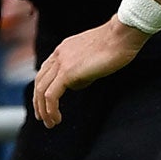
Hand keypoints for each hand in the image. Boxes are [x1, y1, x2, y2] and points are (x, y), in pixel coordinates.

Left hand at [31, 19, 147, 126]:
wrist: (121, 36)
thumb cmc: (117, 44)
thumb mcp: (94, 56)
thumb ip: (83, 69)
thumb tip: (78, 82)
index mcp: (64, 49)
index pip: (45, 71)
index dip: (43, 89)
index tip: (46, 103)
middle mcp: (59, 55)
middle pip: (39, 81)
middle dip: (38, 102)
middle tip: (43, 118)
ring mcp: (61, 63)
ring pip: (42, 90)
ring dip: (43, 109)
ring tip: (50, 123)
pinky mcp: (67, 72)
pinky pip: (51, 95)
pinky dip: (51, 109)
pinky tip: (57, 118)